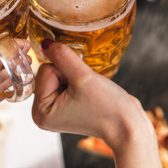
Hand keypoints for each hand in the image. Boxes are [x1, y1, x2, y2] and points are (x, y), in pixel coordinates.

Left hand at [31, 40, 150, 150]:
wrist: (127, 124)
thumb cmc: (107, 107)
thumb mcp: (83, 77)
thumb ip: (62, 56)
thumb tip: (45, 43)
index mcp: (40, 112)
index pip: (44, 69)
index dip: (66, 71)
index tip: (81, 87)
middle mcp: (42, 113)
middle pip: (48, 71)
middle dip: (69, 74)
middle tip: (85, 89)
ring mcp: (53, 110)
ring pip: (57, 73)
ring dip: (75, 76)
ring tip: (87, 92)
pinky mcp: (63, 106)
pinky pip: (64, 80)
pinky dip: (77, 81)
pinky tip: (87, 93)